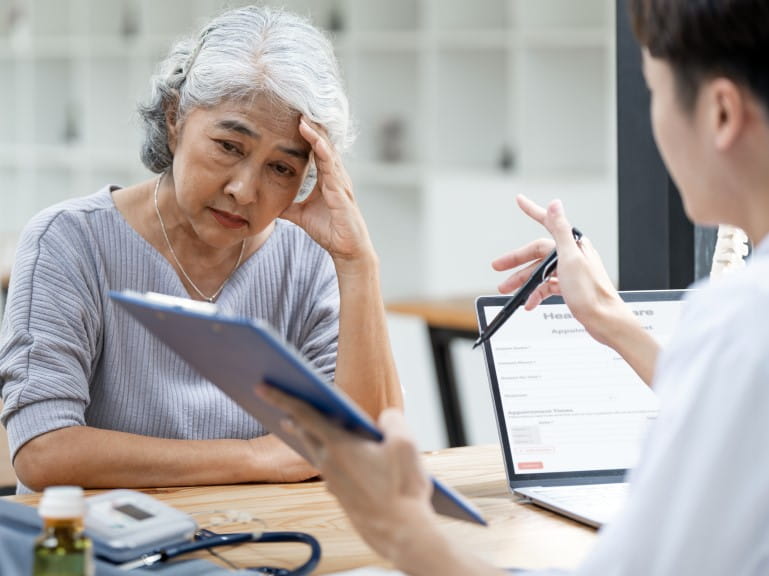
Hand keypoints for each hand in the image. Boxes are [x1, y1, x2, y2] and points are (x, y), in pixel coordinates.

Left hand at [255, 384, 434, 562]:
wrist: (402, 535)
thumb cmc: (403, 490)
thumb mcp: (405, 444)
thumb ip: (392, 420)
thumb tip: (384, 419)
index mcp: (339, 446)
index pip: (304, 414)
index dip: (282, 397)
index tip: (261, 386)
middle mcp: (329, 464)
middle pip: (306, 432)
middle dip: (293, 414)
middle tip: (282, 401)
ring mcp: (333, 482)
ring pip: (317, 451)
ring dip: (310, 436)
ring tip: (307, 424)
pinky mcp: (342, 496)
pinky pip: (329, 468)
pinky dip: (329, 455)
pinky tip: (343, 455)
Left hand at [281, 117, 374, 267]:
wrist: (347, 250)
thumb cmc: (330, 232)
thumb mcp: (301, 215)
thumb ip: (288, 207)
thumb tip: (270, 203)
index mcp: (328, 180)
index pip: (316, 151)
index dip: (307, 135)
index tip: (293, 119)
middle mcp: (336, 177)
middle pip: (323, 145)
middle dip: (312, 127)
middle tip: (297, 108)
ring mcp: (341, 182)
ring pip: (328, 152)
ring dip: (316, 134)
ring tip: (304, 118)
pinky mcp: (341, 192)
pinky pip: (332, 167)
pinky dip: (323, 152)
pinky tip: (315, 140)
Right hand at [492, 195, 625, 345]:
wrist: (604, 320)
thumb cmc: (591, 291)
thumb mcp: (570, 258)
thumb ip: (561, 230)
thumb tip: (555, 204)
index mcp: (572, 245)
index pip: (548, 223)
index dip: (532, 211)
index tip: (520, 201)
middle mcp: (571, 255)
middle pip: (537, 253)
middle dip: (516, 261)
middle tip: (498, 266)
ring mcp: (569, 272)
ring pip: (539, 272)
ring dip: (522, 281)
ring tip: (507, 289)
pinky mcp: (569, 287)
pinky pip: (547, 286)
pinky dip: (536, 293)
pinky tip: (529, 302)